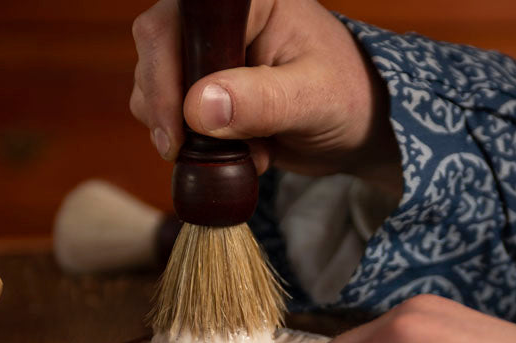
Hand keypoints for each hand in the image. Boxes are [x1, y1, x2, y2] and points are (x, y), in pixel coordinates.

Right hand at [130, 0, 401, 194]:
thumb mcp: (314, 99)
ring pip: (156, 88)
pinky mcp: (204, 89)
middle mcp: (219, 20)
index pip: (178, 25)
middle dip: (169, 110)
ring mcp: (207, 54)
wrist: (360, 128)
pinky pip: (172, 116)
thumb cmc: (349, 98)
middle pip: (156, 53)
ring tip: (244, 152)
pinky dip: (195, 145)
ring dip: (184, 133)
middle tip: (191, 152)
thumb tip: (198, 107)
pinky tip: (243, 154)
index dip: (164, 74)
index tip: (178, 129)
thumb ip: (261, 100)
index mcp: (246, 2)